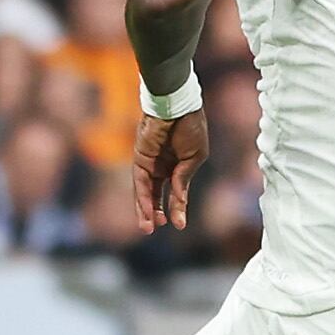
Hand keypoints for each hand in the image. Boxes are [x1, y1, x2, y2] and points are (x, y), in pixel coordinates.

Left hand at [131, 109, 207, 232]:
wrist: (178, 106)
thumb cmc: (191, 127)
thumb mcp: (194, 157)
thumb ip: (184, 179)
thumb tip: (180, 200)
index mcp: (178, 164)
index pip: (175, 191)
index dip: (177, 207)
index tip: (180, 225)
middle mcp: (162, 166)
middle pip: (155, 194)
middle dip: (155, 212)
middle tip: (154, 229)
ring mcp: (150, 162)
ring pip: (146, 192)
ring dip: (146, 210)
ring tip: (148, 228)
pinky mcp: (140, 158)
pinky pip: (141, 183)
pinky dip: (144, 198)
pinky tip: (147, 212)